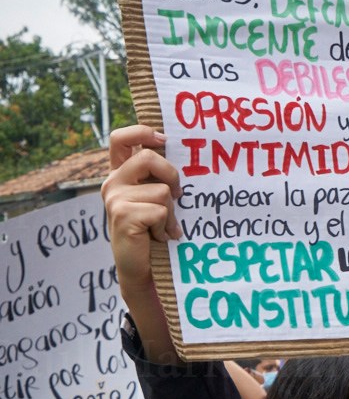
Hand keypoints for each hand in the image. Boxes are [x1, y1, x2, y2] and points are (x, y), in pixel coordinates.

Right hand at [101, 125, 181, 295]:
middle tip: (178, 195)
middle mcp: (112, 183)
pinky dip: (166, 226)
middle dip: (171, 175)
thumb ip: (157, 179)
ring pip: (162, 191)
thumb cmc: (152, 231)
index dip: (141, 131)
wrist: (139, 267)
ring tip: (162, 227)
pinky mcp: (123, 215)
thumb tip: (185, 158)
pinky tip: (157, 237)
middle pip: (148, 157)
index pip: (120, 139)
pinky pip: (160, 211)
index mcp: (119, 174)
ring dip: (171, 212)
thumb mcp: (154, 200)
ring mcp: (115, 198)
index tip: (163, 139)